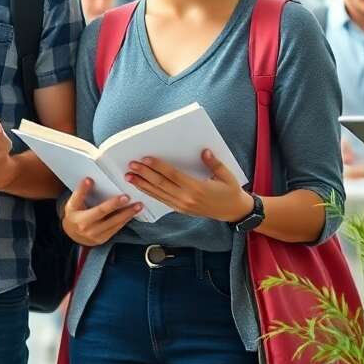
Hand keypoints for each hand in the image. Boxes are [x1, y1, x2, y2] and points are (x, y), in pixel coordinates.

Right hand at [62, 177, 141, 245]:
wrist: (71, 235)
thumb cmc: (73, 216)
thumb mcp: (72, 203)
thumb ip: (80, 192)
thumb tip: (89, 180)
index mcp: (82, 220)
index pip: (99, 211)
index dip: (112, 204)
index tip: (123, 196)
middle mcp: (90, 230)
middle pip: (110, 219)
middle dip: (124, 210)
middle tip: (135, 201)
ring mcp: (98, 236)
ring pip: (116, 225)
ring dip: (128, 215)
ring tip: (138, 206)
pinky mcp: (103, 239)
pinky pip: (116, 229)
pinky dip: (125, 221)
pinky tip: (131, 214)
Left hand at [126, 151, 254, 223]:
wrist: (233, 212)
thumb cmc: (230, 191)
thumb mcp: (226, 176)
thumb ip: (214, 163)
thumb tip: (204, 151)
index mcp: (197, 189)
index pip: (173, 175)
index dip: (158, 167)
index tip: (146, 159)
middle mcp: (187, 199)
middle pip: (161, 184)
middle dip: (144, 174)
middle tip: (131, 166)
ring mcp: (182, 206)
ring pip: (158, 194)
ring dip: (142, 185)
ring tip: (129, 177)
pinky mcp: (180, 209)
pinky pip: (162, 200)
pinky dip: (150, 193)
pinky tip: (141, 187)